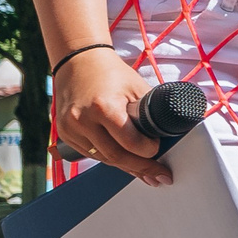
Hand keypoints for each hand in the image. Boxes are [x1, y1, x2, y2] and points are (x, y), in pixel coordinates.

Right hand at [52, 46, 167, 184]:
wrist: (78, 61)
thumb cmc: (111, 73)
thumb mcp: (137, 88)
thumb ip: (151, 112)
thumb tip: (172, 133)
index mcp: (103, 107)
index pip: (130, 143)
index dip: (148, 151)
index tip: (158, 150)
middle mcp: (82, 120)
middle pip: (116, 157)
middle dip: (141, 168)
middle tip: (159, 176)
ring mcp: (70, 128)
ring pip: (103, 159)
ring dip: (125, 166)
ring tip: (145, 172)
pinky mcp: (64, 133)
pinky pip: (90, 154)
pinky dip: (108, 158)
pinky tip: (123, 161)